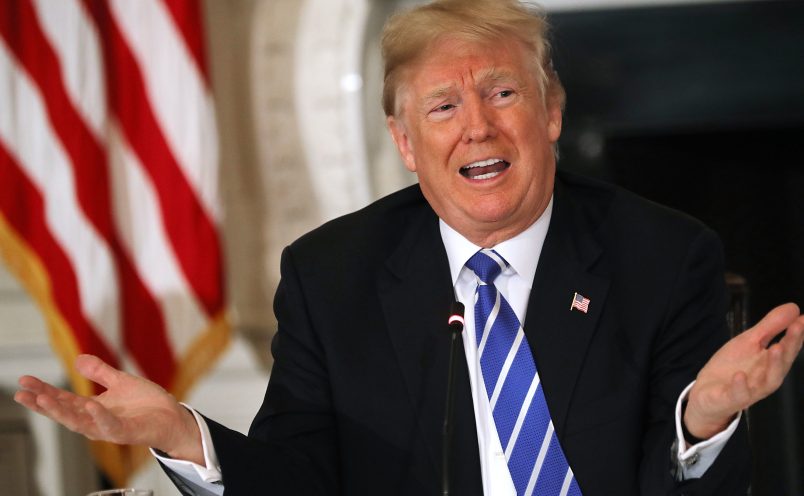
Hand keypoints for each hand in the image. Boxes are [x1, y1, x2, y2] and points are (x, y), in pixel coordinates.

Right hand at [14, 354, 204, 464]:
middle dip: (42, 403)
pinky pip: (109, 426)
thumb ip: (100, 372)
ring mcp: (109, 428)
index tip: (24, 381)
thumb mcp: (120, 382)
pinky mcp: (126, 433)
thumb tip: (78, 359)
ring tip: (44, 399)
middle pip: (64, 412)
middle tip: (22, 393)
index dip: (43, 391)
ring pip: (80, 423)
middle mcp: (96, 420)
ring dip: (61, 412)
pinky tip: (90, 405)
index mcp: (92, 408)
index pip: (62, 399)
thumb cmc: (146, 404)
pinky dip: (99, 417)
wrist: (172, 417)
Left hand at [684, 303, 803, 438]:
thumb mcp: (749, 343)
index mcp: (771, 364)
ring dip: (773, 365)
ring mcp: (749, 390)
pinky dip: (740, 386)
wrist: (708, 395)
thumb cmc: (733, 368)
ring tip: (776, 347)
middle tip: (796, 327)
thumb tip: (795, 309)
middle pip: (781, 363)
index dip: (796, 334)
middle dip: (790, 346)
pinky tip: (740, 375)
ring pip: (767, 382)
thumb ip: (770, 327)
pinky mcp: (729, 399)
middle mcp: (765, 378)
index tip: (802, 318)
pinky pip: (737, 395)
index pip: (787, 348)